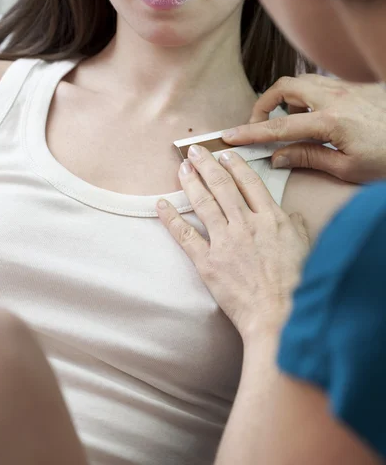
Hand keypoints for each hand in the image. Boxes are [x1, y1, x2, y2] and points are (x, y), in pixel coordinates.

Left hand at [157, 146, 309, 341]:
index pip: (249, 182)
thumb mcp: (306, 249)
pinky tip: (161, 204)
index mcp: (270, 219)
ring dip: (190, 182)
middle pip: (222, 186)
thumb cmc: (295, 286)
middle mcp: (246, 224)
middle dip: (207, 164)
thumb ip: (296, 226)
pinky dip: (171, 218)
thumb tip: (291, 213)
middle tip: (195, 151)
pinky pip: (185, 235)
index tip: (225, 153)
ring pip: (203, 203)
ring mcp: (225, 241)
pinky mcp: (208, 261)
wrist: (278, 316)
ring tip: (182, 167)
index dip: (235, 165)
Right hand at [222, 75, 385, 183]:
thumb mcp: (349, 168)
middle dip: (265, 104)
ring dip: (286, 98)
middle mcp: (335, 96)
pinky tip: (314, 119)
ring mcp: (346, 87)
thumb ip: (309, 158)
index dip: (250, 132)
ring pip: (302, 81)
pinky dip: (306, 98)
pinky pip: (320, 84)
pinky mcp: (355, 87)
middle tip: (260, 126)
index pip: (279, 126)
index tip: (229, 136)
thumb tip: (278, 157)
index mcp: (331, 121)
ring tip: (287, 123)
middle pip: (284, 87)